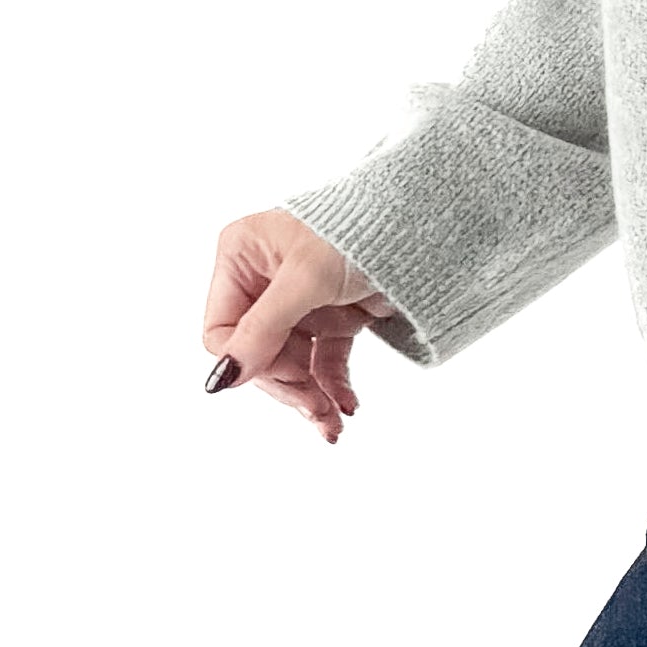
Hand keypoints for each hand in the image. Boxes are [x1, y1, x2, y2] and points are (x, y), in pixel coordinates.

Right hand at [204, 210, 399, 444]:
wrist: (423, 224)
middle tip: (314, 408)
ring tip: (332, 422)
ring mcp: (298, 300)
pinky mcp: (331, 315)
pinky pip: (322, 359)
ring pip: (291, 363)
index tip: (284, 375)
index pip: (224, 330)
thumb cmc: (359, 230)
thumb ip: (261, 330)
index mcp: (241, 257)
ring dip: (310, 395)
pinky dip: (332, 384)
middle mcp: (263, 278)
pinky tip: (345, 405)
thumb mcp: (304, 280)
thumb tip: (222, 377)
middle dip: (287, 384)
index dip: (249, 360)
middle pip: (257, 352)